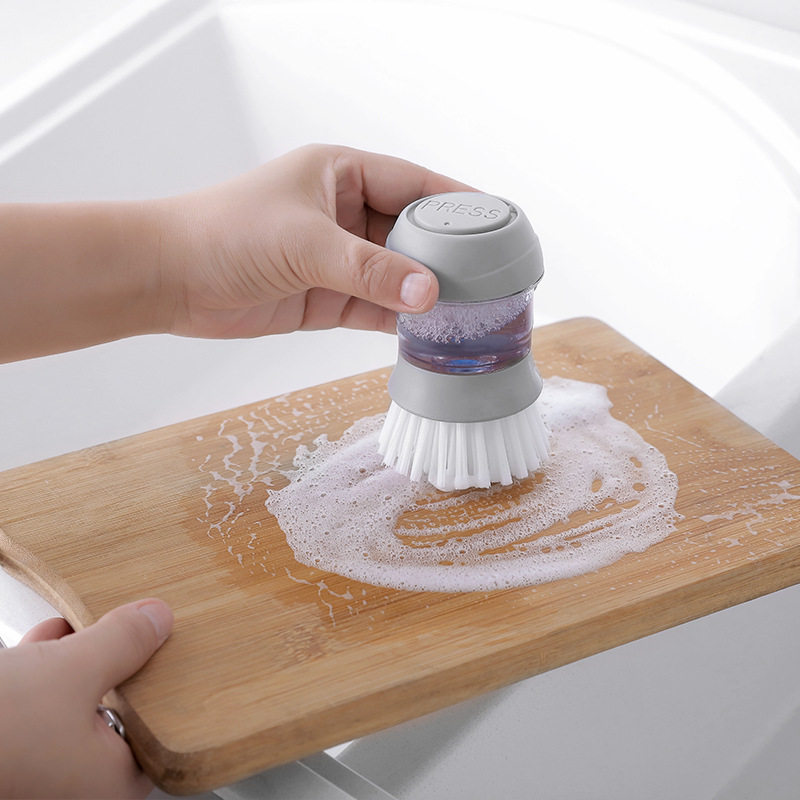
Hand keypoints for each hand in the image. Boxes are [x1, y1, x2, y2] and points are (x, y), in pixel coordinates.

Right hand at [0, 598, 172, 798]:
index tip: (170, 652)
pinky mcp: (8, 746)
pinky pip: (36, 707)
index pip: (157, 738)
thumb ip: (124, 644)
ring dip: (77, 661)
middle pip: (115, 715)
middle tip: (130, 629)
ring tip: (83, 626)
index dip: (165, 692)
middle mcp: (70, 784)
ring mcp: (35, 768)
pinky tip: (45, 637)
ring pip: (72, 707)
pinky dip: (43, 671)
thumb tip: (160, 621)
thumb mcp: (75, 670)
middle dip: (117, 666)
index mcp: (105, 783)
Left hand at [158, 144, 472, 337]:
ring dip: (425, 292)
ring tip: (469, 308)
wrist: (170, 278)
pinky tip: (427, 330)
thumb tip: (429, 293)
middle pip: (410, 233)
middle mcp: (343, 213)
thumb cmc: (226, 233)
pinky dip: (398, 319)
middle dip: (447, 255)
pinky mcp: (325, 296)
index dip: (457, 202)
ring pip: (396, 274)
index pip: (414, 183)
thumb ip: (370, 269)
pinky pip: (374, 306)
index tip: (496, 222)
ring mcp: (336, 257)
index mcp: (341, 174)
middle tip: (490, 276)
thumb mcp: (306, 243)